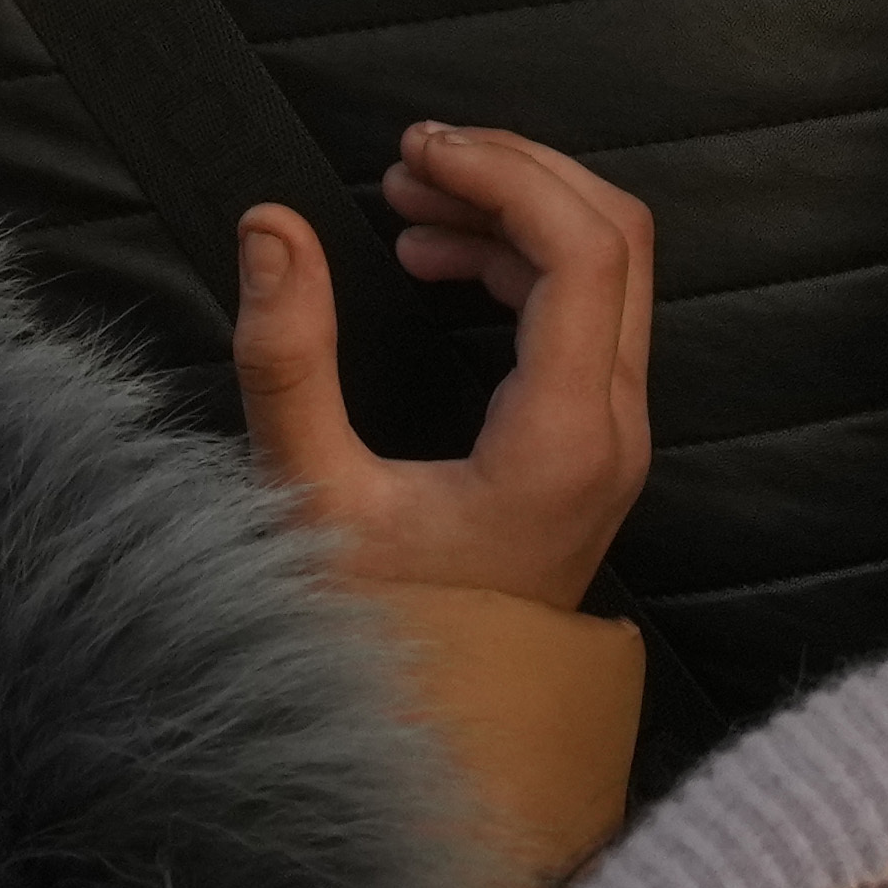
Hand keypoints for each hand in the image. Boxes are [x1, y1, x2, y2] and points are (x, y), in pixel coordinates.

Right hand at [233, 123, 656, 614]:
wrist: (436, 735)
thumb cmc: (375, 632)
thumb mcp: (309, 496)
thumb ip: (287, 360)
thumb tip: (272, 227)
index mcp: (566, 439)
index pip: (584, 251)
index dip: (506, 174)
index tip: (413, 153)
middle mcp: (614, 429)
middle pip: (614, 238)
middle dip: (513, 173)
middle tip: (409, 160)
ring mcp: (615, 436)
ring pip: (608, 267)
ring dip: (515, 210)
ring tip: (408, 200)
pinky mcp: (593, 442)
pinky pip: (587, 309)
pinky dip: (520, 259)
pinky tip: (435, 259)